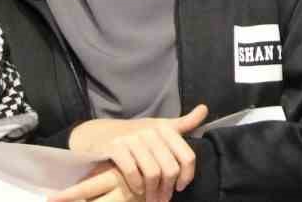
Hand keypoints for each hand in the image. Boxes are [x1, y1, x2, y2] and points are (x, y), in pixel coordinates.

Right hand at [67, 104, 207, 201]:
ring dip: (153, 192)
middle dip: (168, 189)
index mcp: (165, 128)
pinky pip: (132, 171)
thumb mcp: (159, 127)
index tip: (181, 186)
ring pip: (153, 172)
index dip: (187, 175)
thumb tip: (204, 109)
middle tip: (163, 199)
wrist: (97, 134)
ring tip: (151, 199)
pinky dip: (136, 185)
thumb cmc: (133, 135)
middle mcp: (150, 131)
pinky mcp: (114, 147)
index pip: (186, 156)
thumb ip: (183, 123)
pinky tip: (137, 191)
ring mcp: (132, 139)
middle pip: (170, 168)